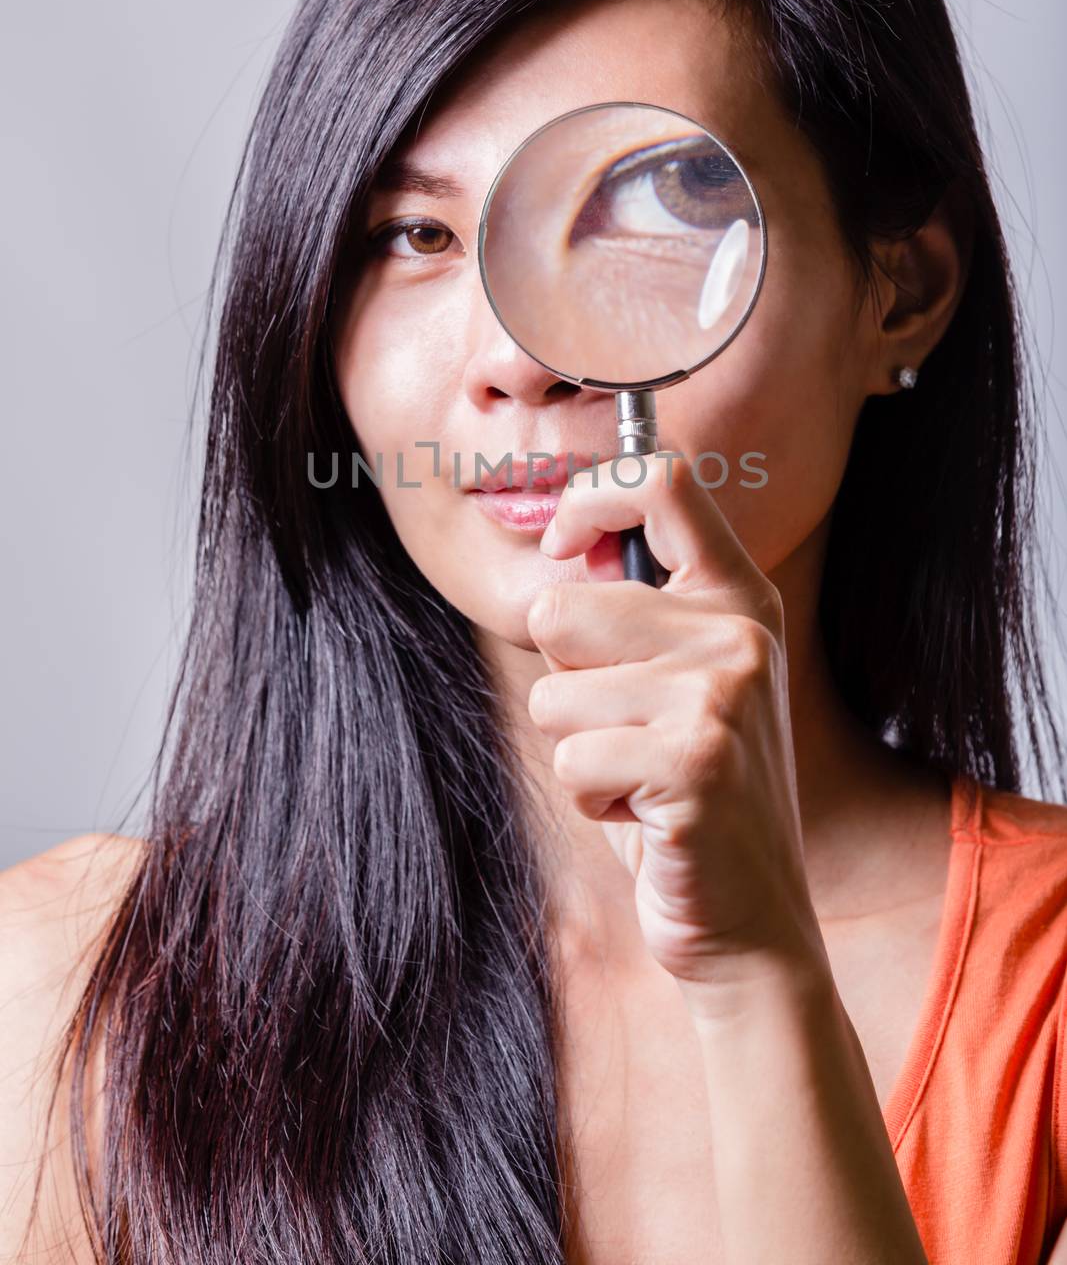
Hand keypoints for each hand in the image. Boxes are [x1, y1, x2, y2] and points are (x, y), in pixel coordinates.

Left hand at [527, 451, 830, 1016]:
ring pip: (553, 693)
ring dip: (577, 749)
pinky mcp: (694, 761)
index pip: (663, 481)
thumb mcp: (678, 683)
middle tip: (627, 733)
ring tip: (640, 776)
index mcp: (737, 598)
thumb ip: (634, 614)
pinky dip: (589, 797)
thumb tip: (564, 549)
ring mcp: (721, 695)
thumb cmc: (687, 792)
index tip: (563, 545)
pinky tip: (647, 814)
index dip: (590, 500)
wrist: (752, 918)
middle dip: (565, 683)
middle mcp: (738, 634)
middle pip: (562, 610)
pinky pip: (569, 758)